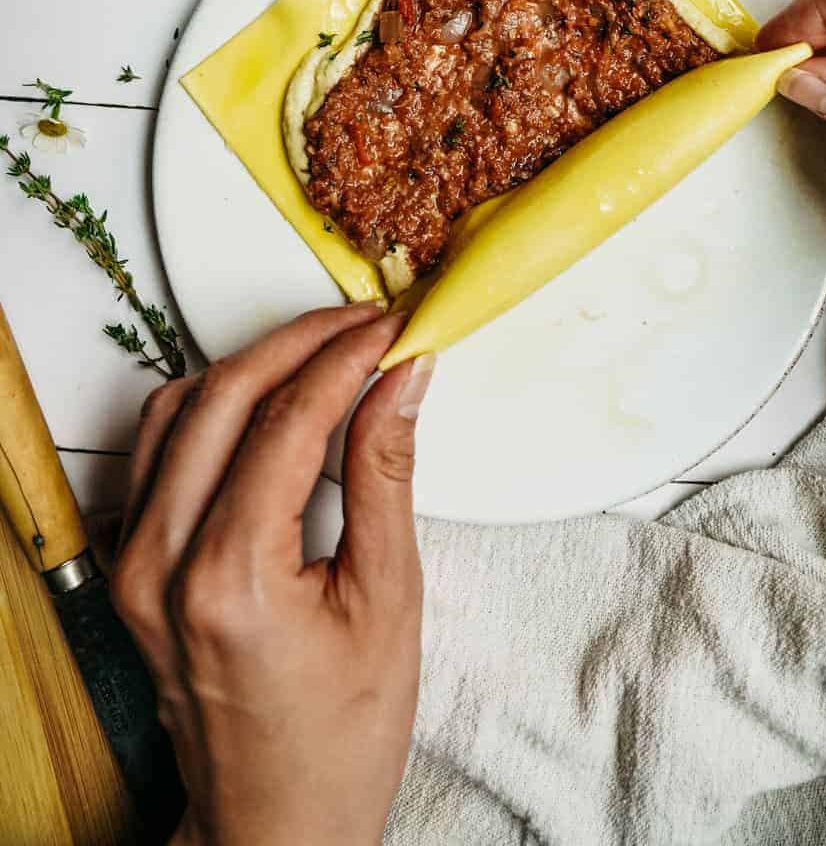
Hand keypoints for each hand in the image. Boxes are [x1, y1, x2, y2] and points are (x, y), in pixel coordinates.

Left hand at [112, 304, 434, 845]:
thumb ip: (388, 475)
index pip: (286, 419)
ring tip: (321, 353)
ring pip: (177, 410)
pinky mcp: (129, 570)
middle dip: (300, 342)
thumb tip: (400, 381)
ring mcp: (133, 567)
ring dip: (250, 366)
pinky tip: (262, 399)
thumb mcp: (388, 602)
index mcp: (232, 579)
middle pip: (222, 396)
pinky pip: (156, 451)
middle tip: (363, 327)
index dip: (345, 357)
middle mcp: (161, 565)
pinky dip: (210, 405)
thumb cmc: (338, 740)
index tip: (390, 331)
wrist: (275, 824)